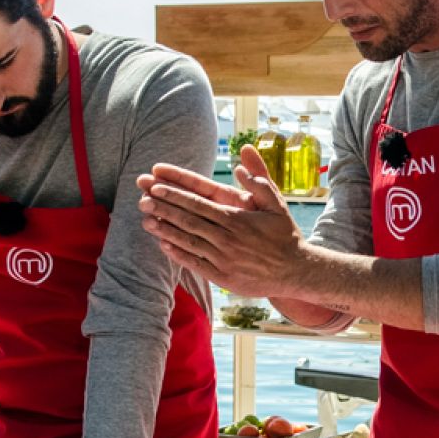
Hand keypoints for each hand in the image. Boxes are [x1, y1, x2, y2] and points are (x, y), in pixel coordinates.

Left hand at [137, 147, 306, 297]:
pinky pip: (194, 263)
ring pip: (187, 241)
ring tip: (145, 219)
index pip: (199, 203)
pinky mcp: (222, 277)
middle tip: (142, 198)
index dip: (175, 195)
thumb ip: (260, 180)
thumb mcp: (277, 203)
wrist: (296, 271)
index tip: (156, 186)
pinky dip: (177, 253)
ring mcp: (223, 259)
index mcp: (237, 219)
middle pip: (188, 220)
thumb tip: (242, 160)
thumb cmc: (285, 234)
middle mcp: (227, 238)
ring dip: (165, 230)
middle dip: (163, 208)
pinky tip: (163, 244)